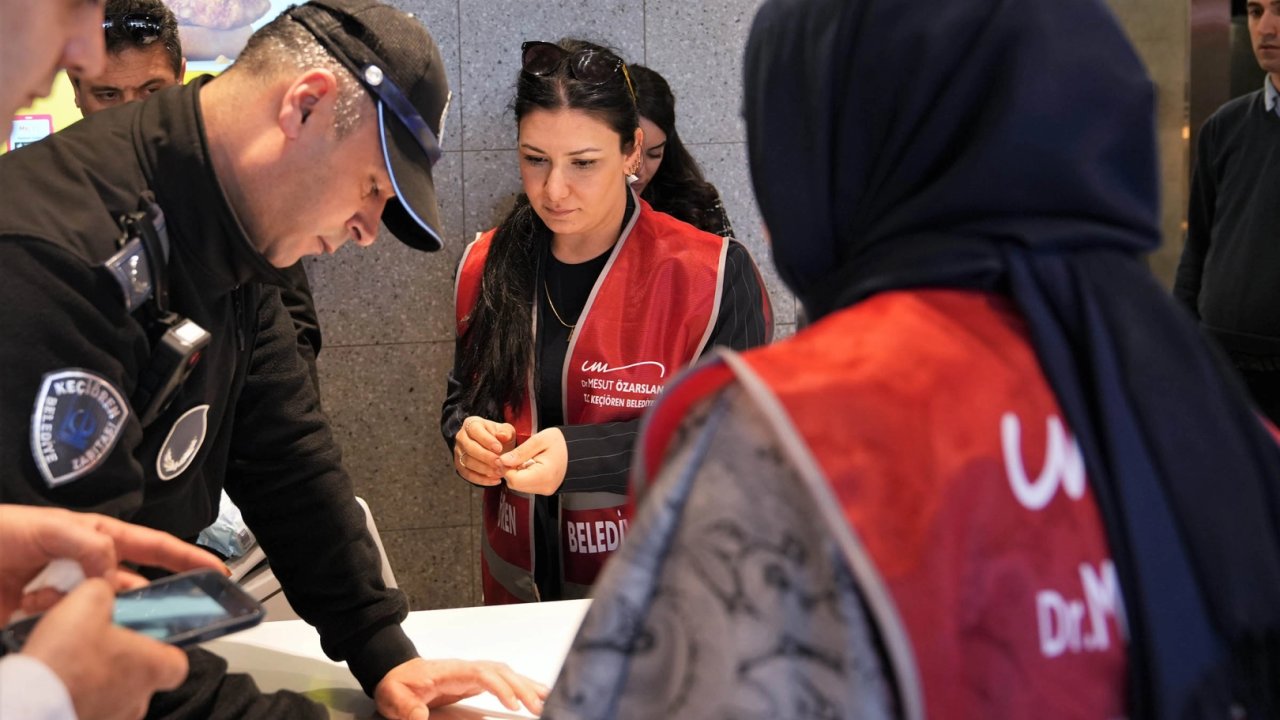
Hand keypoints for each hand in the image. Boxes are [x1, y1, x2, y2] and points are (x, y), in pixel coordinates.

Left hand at [0, 504, 226, 619]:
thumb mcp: (42, 526)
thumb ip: (84, 540)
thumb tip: (112, 568)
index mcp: (91, 537)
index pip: (149, 545)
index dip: (185, 557)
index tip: (215, 570)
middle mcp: (81, 565)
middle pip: (131, 584)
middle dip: (152, 598)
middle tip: (170, 617)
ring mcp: (60, 592)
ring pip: (103, 610)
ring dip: (112, 620)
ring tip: (121, 632)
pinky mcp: (37, 619)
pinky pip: (69, 629)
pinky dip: (75, 635)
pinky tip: (75, 636)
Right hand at [22, 578, 189, 719]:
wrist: (30, 701)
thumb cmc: (66, 660)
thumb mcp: (88, 601)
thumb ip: (105, 589)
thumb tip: (103, 587)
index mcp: (154, 667)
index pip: (177, 659)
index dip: (162, 642)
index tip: (145, 628)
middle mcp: (139, 698)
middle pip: (143, 671)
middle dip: (124, 653)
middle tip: (101, 636)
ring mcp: (114, 715)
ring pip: (116, 687)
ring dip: (100, 670)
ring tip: (75, 653)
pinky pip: (92, 700)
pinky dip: (81, 687)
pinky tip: (63, 672)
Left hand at [373, 657, 547, 718]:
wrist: (396, 673)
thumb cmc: (398, 684)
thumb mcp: (393, 696)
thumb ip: (406, 707)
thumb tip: (419, 717)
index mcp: (451, 671)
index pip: (482, 674)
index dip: (500, 687)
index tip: (513, 704)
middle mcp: (467, 669)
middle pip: (502, 672)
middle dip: (523, 688)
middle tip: (540, 706)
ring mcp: (473, 674)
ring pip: (507, 674)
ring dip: (528, 685)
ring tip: (548, 700)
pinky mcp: (476, 681)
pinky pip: (504, 681)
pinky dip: (522, 686)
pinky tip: (536, 694)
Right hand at [454, 416, 516, 486]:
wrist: (492, 447)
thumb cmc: (499, 437)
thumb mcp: (506, 430)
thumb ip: (506, 432)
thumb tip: (502, 436)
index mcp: (471, 424)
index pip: (475, 430)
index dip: (487, 440)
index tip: (499, 449)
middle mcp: (461, 437)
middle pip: (470, 448)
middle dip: (486, 457)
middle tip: (499, 463)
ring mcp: (459, 452)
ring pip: (467, 462)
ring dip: (484, 469)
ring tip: (499, 472)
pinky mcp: (459, 465)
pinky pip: (467, 474)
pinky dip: (481, 479)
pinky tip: (494, 480)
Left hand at [499, 428, 567, 495]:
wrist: (576, 451)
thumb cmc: (561, 443)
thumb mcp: (540, 439)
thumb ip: (521, 451)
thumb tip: (503, 461)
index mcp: (545, 475)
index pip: (514, 480)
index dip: (505, 468)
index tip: (505, 456)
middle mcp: (546, 487)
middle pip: (514, 484)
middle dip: (509, 470)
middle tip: (513, 456)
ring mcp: (546, 490)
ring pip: (518, 486)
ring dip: (515, 473)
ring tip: (523, 459)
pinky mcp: (544, 489)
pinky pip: (525, 485)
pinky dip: (522, 476)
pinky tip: (528, 465)